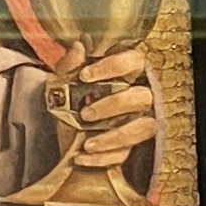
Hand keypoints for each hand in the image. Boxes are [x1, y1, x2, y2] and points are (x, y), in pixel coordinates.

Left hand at [61, 45, 160, 173]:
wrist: (64, 139)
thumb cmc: (70, 104)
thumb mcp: (62, 84)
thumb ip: (69, 66)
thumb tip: (78, 47)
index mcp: (126, 73)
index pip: (132, 60)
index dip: (112, 66)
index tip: (85, 75)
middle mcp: (139, 96)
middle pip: (141, 96)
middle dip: (114, 105)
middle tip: (85, 113)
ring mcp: (138, 123)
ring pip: (142, 128)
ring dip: (114, 137)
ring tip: (87, 143)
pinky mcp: (130, 148)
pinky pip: (125, 154)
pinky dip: (103, 158)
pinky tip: (82, 157)